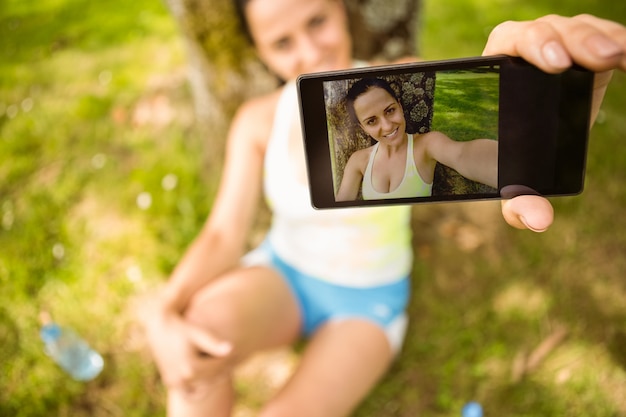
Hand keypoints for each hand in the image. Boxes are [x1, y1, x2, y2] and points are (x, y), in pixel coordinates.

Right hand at [138, 293, 231, 391]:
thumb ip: (213, 343)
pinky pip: (190, 390)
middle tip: (232, 358)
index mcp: (190, 367)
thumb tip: (231, 349)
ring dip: (212, 378)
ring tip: (217, 362)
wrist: (159, 329)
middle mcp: (181, 379)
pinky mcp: (171, 383)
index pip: (217, 367)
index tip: (237, 351)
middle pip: (210, 377)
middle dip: (223, 368)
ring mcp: (175, 383)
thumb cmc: (182, 329)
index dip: (229, 358)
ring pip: (202, 386)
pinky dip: (199, 384)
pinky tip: (206, 370)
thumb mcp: (197, 335)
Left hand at [482, 14, 625, 230]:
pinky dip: (619, 42)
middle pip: (546, 30)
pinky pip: (603, 37)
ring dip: (599, 38)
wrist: (520, 148)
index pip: (511, 41)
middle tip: (596, 59)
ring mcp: (558, 50)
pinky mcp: (585, 55)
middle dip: (571, 39)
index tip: (555, 64)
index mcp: (496, 71)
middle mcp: (526, 54)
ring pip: (578, 29)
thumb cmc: (502, 159)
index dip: (532, 44)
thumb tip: (537, 221)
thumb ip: (516, 200)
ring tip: (619, 56)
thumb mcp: (506, 180)